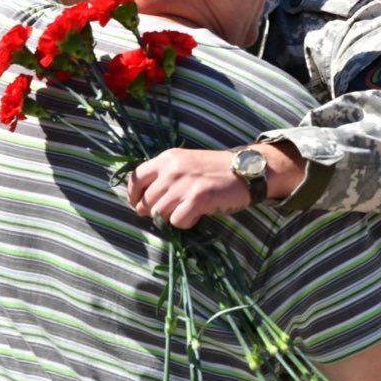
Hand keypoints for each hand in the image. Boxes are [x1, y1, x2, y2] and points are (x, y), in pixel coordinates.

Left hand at [127, 147, 249, 228]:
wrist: (246, 170)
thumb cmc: (216, 169)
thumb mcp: (186, 162)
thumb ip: (165, 175)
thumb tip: (143, 201)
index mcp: (167, 158)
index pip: (136, 178)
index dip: (134, 195)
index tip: (138, 204)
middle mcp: (172, 169)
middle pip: (146, 202)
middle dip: (156, 211)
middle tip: (174, 210)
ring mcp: (184, 184)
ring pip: (159, 214)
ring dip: (172, 218)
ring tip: (188, 210)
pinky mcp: (197, 199)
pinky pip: (177, 221)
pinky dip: (186, 223)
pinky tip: (198, 214)